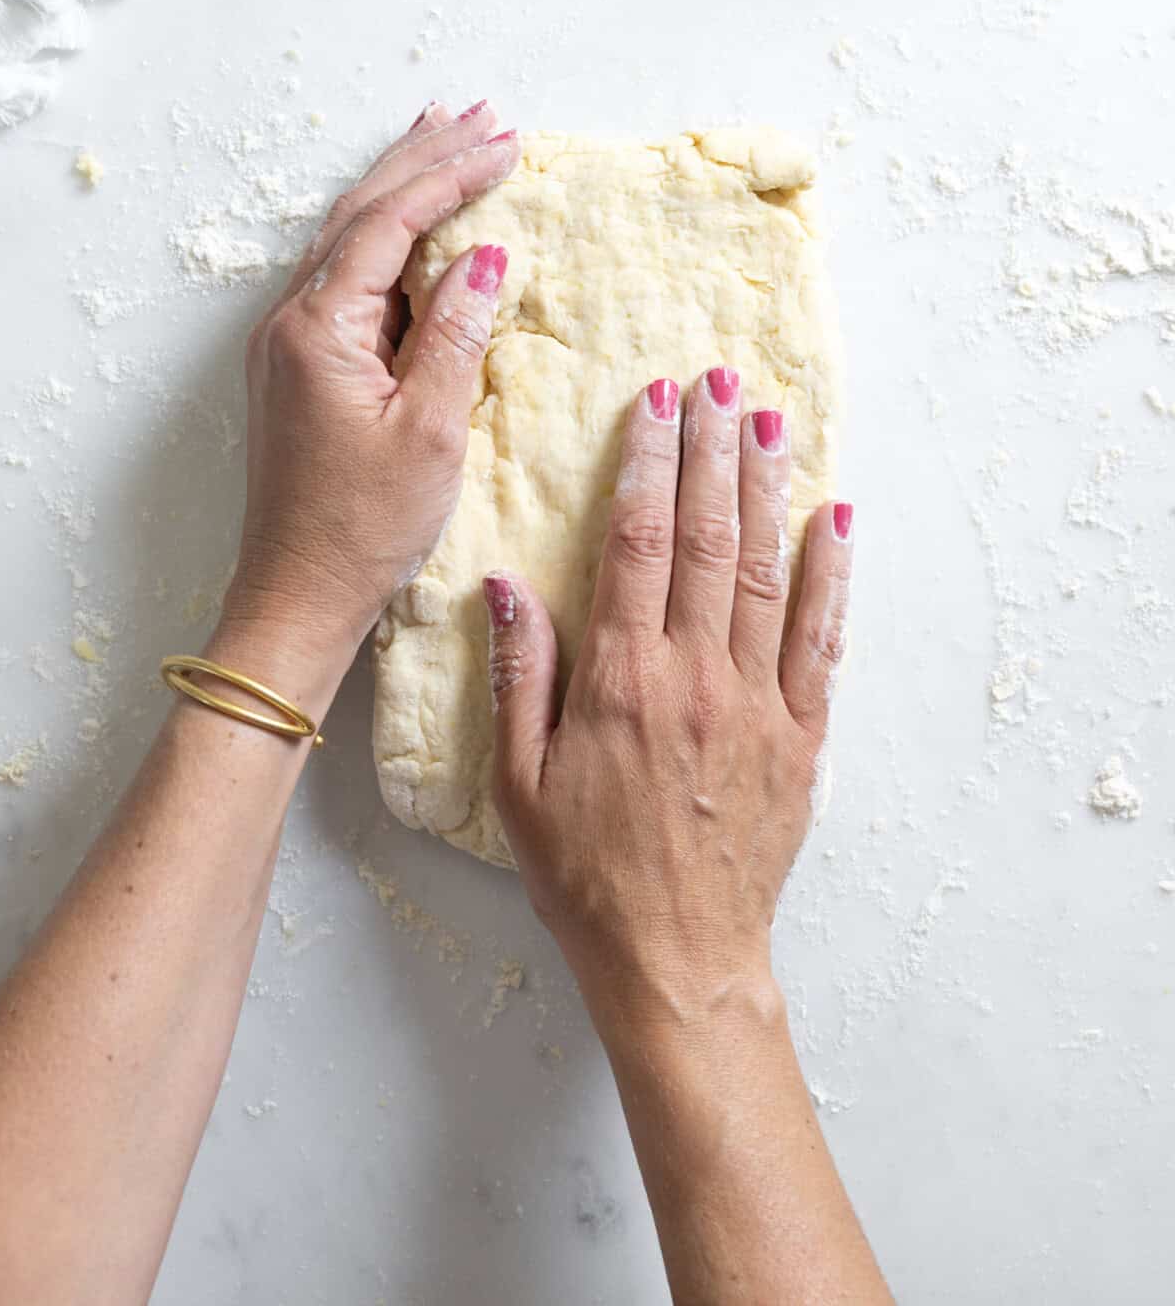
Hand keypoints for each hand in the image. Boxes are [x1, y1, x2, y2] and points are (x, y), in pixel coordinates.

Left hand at [214, 103, 517, 705]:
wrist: (299, 593)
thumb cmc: (365, 527)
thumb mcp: (430, 431)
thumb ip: (455, 334)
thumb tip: (482, 256)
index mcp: (320, 329)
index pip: (391, 223)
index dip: (450, 177)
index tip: (506, 144)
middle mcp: (291, 320)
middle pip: (360, 210)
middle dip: (422, 157)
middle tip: (478, 114)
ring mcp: (289, 341)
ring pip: (348, 236)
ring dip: (399, 185)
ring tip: (442, 135)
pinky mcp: (300, 365)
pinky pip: (344, 273)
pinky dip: (384, 234)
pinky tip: (410, 224)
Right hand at [484, 369, 853, 1029]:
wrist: (676, 958)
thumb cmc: (586, 873)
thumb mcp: (518, 781)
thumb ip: (518, 674)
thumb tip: (504, 582)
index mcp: (621, 680)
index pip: (637, 541)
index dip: (649, 461)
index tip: (656, 402)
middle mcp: (695, 676)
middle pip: (707, 537)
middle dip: (713, 449)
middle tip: (720, 380)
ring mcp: (757, 703)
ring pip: (764, 572)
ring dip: (766, 489)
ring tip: (770, 419)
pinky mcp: (802, 736)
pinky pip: (822, 640)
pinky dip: (830, 575)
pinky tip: (833, 519)